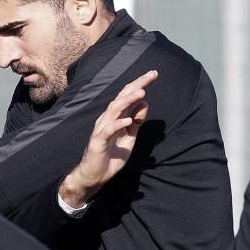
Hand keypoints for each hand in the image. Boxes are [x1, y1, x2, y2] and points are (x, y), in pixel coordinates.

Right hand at [59, 71, 157, 207]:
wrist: (95, 175)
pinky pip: (108, 130)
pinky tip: (128, 121)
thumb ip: (137, 121)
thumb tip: (145, 102)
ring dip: (128, 100)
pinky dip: (118, 124)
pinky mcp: (98, 141)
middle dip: (137, 85)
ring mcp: (102, 129)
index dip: (140, 84)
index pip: (128, 96)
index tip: (153, 74)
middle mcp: (108, 118)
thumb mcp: (130, 137)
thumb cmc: (111, 156)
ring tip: (141, 93)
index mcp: (116, 117)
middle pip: (122, 97)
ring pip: (114, 110)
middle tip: (151, 74)